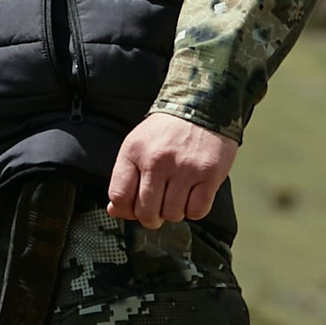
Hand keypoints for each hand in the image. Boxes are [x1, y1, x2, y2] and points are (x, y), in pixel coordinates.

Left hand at [105, 113, 238, 229]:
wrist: (202, 106)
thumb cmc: (168, 130)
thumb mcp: (137, 145)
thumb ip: (124, 178)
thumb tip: (116, 211)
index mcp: (134, 152)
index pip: (120, 196)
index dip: (125, 210)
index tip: (134, 209)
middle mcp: (157, 161)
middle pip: (146, 212)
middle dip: (151, 218)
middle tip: (157, 211)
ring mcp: (185, 168)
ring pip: (173, 214)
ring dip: (175, 212)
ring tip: (177, 196)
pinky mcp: (209, 174)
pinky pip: (197, 211)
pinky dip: (194, 210)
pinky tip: (193, 195)